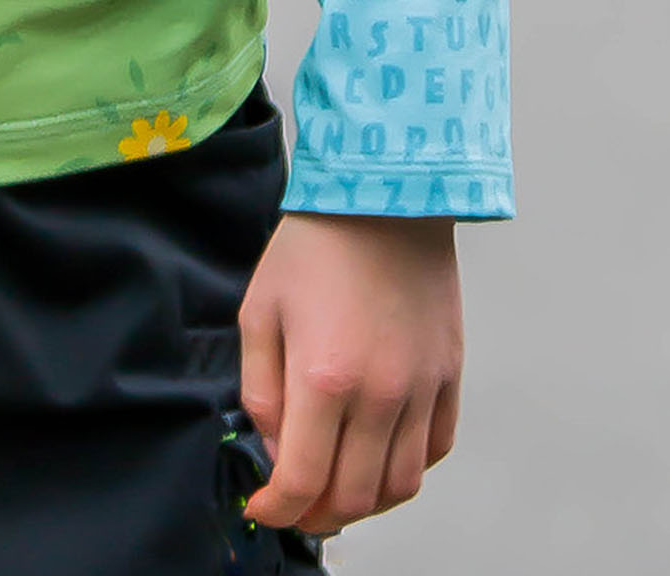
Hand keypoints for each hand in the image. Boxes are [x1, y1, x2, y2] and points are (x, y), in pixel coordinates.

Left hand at [239, 211, 462, 538]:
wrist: (383, 195)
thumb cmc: (314, 245)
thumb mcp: (260, 310)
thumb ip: (261, 390)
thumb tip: (276, 449)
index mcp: (323, 378)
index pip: (303, 482)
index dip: (278, 511)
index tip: (263, 509)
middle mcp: (380, 395)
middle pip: (354, 497)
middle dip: (317, 514)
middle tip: (296, 504)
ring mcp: (422, 388)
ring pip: (400, 486)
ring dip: (365, 501)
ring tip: (337, 486)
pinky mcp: (450, 375)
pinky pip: (435, 449)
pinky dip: (406, 467)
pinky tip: (379, 452)